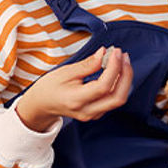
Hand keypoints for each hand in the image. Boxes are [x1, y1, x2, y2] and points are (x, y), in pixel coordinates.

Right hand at [13, 46, 132, 131]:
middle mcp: (87, 111)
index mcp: (76, 100)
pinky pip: (114, 100)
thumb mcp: (65, 72)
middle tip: (123, 55)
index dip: (114, 68)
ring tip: (121, 60)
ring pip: (118, 99)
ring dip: (124, 79)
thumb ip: (87, 65)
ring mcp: (93, 115)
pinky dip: (119, 84)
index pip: (104, 86)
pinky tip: (116, 70)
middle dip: (125, 75)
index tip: (116, 52)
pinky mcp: (97, 113)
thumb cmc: (49, 87)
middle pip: (118, 98)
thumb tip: (105, 53)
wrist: (41, 105)